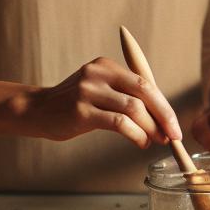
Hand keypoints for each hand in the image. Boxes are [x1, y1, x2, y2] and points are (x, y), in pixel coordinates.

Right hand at [19, 57, 182, 147]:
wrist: (35, 111)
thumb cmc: (73, 105)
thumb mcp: (99, 91)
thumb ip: (125, 96)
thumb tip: (162, 118)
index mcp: (106, 66)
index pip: (145, 82)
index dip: (163, 105)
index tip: (174, 124)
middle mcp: (98, 74)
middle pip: (144, 92)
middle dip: (163, 116)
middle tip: (173, 135)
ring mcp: (88, 91)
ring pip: (134, 109)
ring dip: (150, 128)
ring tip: (156, 141)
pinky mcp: (81, 111)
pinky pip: (119, 123)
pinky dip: (136, 135)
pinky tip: (141, 143)